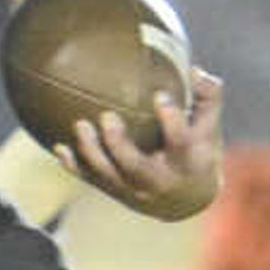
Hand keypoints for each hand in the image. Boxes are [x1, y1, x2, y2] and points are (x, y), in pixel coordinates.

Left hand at [66, 69, 224, 221]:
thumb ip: (207, 97)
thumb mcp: (210, 126)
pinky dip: (74, 165)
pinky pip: (91, 179)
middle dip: (119, 145)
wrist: (186, 199)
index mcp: (187, 161)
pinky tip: (59, 147)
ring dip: (92, 153)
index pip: (181, 142)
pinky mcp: (115, 191)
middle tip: (106, 117)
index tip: (160, 96)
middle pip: (137, 167)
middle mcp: (160, 180)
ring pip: (109, 176)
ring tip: (80, 125)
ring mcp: (134, 190)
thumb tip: (194, 70)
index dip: (171, 120)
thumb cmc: (198, 149)